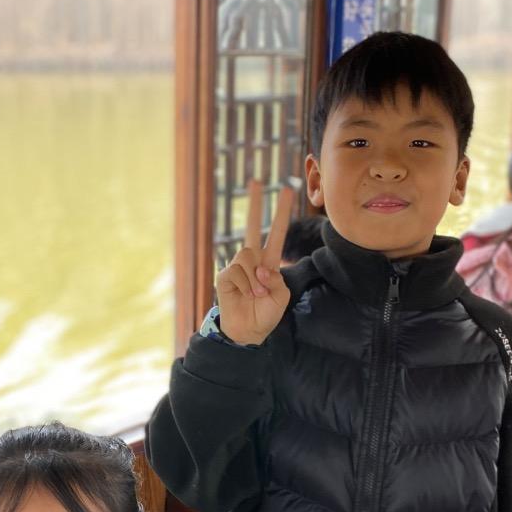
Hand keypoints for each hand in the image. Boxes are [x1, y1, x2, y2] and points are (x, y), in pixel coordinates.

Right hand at [216, 182, 293, 345]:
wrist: (249, 331)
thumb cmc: (266, 313)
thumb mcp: (281, 296)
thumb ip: (275, 278)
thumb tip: (260, 267)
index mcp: (269, 262)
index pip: (275, 233)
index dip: (281, 213)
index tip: (286, 191)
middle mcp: (252, 260)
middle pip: (252, 227)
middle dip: (255, 204)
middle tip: (256, 180)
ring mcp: (237, 266)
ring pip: (247, 255)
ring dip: (255, 278)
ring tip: (257, 294)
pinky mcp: (225, 275)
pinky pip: (237, 271)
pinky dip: (246, 285)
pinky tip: (245, 295)